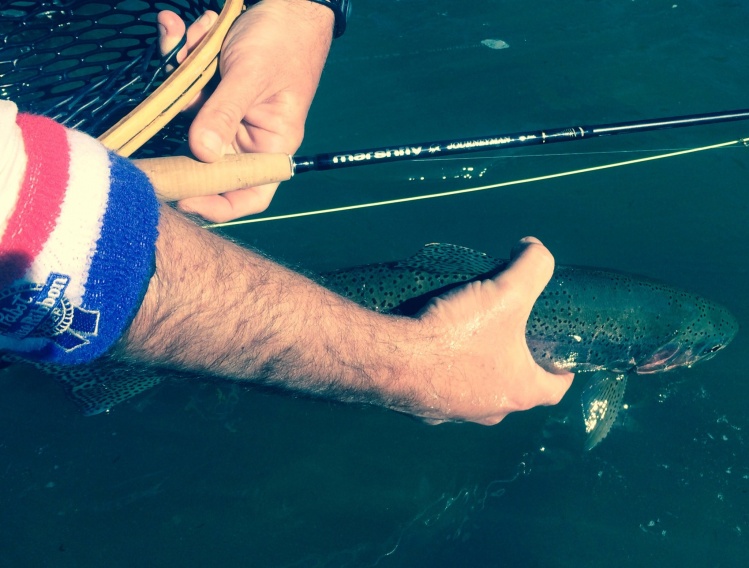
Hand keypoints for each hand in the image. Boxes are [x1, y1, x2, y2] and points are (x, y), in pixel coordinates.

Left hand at [158, 0, 333, 221]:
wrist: (288, 0)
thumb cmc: (284, 40)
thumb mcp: (251, 76)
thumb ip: (224, 113)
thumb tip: (201, 153)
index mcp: (271, 144)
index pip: (249, 193)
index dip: (218, 205)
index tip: (183, 200)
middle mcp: (248, 135)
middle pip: (204, 151)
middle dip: (185, 113)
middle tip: (176, 83)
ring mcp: (226, 112)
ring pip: (186, 111)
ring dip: (181, 72)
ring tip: (195, 37)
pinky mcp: (211, 89)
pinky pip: (184, 84)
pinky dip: (179, 55)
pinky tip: (182, 27)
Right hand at [410, 237, 573, 424]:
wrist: (392, 360)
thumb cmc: (457, 335)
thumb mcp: (506, 291)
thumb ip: (532, 265)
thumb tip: (533, 249)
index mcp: (519, 390)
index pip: (554, 389)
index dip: (561, 369)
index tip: (556, 355)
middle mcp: (490, 410)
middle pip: (513, 388)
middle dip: (513, 362)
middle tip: (507, 331)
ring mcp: (455, 413)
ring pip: (475, 391)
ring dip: (476, 368)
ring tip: (466, 335)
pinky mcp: (424, 409)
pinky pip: (439, 390)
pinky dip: (440, 372)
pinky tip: (429, 348)